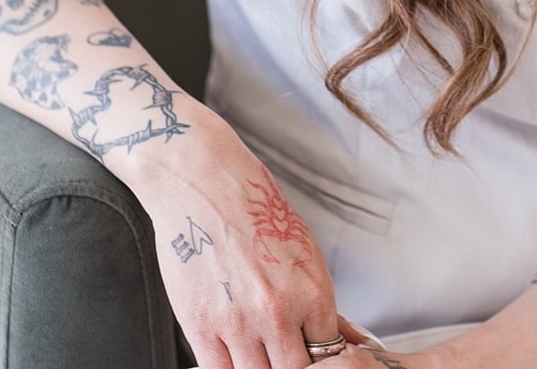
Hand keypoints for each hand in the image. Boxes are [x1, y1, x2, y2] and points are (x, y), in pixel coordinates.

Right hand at [131, 116, 340, 367]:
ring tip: (257, 349)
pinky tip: (232, 354)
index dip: (319, 358)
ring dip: (258, 366)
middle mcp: (279, 313)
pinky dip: (227, 367)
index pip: (327, 353)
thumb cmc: (257, 211)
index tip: (309, 353)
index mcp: (313, 292)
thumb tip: (334, 337)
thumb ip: (316, 301)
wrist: (207, 186)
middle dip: (290, 364)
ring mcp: (239, 324)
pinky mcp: (202, 327)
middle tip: (282, 352)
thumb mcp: (305, 250)